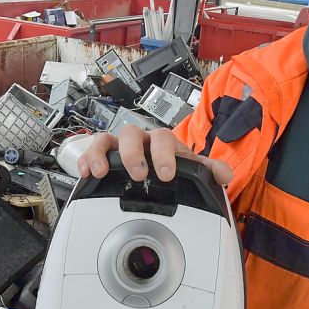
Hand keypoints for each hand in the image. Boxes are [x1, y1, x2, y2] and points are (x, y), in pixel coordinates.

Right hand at [77, 125, 232, 183]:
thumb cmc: (172, 166)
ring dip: (102, 155)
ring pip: (107, 139)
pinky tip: (84, 173)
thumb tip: (224, 175)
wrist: (158, 171)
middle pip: (132, 134)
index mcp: (161, 141)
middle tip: (138, 175)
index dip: (163, 155)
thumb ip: (208, 170)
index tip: (166, 174)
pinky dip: (85, 159)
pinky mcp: (103, 157)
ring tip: (100, 172)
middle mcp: (140, 141)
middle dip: (133, 154)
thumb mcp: (192, 169)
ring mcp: (119, 147)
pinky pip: (91, 151)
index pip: (162, 138)